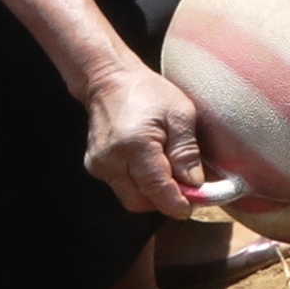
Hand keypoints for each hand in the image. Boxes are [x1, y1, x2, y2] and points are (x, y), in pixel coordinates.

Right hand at [81, 60, 211, 217]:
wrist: (111, 81)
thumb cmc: (148, 92)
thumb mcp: (180, 114)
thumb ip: (186, 151)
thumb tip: (195, 184)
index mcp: (134, 145)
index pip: (157, 188)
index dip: (177, 203)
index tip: (192, 207)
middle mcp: (111, 159)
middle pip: (141, 201)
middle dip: (165, 201)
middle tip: (187, 190)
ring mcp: (99, 164)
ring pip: (131, 198)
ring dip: (152, 194)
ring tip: (170, 174)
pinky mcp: (95, 166)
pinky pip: (122, 187)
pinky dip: (140, 185)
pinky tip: (152, 166)